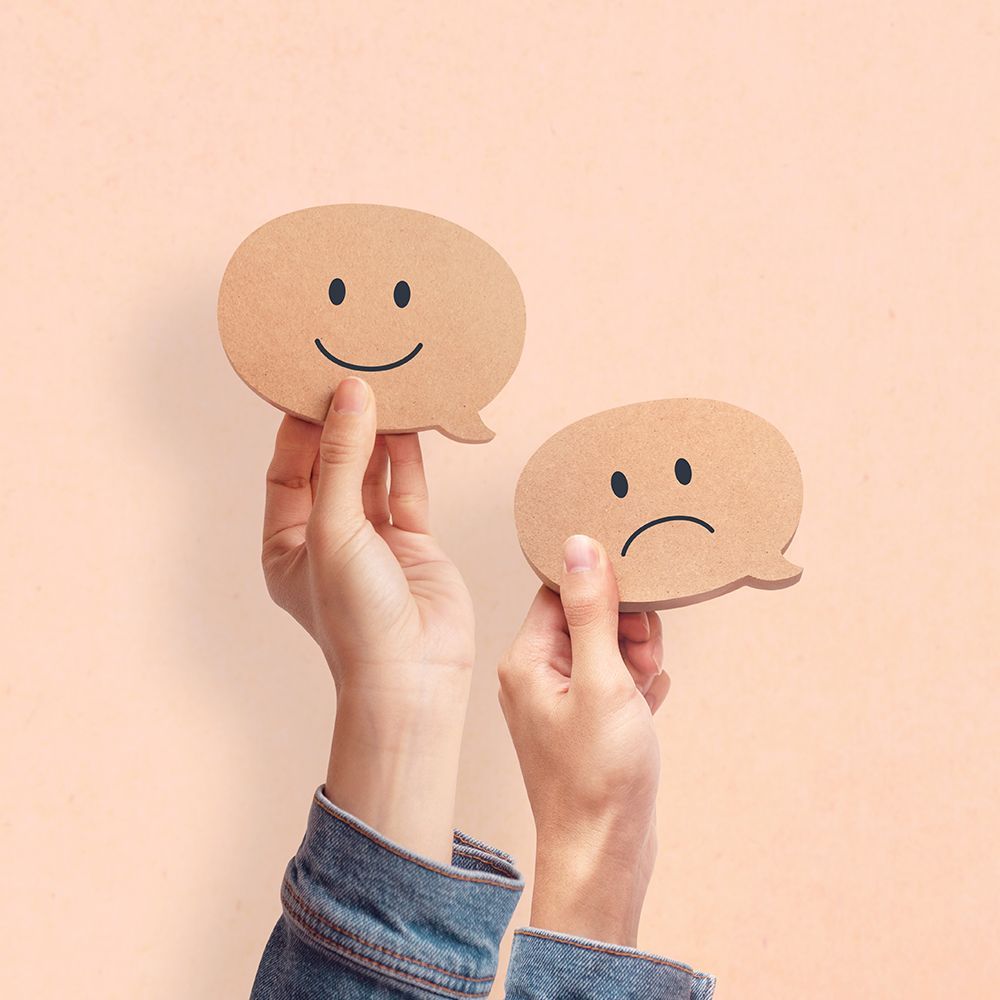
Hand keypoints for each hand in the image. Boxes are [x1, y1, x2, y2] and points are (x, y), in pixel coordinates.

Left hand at [261, 377, 474, 860]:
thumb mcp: (335, 530)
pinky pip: (407, 489)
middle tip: (353, 370)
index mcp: (287, 544)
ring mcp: (372, 541)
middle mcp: (326, 539)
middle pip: (329, 465)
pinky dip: (409, 458)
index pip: (286, 470)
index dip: (299, 426)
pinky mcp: (413, 544)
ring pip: (371, 473)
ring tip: (387, 385)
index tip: (313, 379)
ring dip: (377, 434)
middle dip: (341, 423)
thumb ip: (342, 460)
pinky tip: (412, 422)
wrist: (414, 676)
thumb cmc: (357, 619)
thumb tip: (350, 395)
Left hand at [498, 534, 670, 945]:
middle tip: (643, 660)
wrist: (603, 858)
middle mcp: (536, 675)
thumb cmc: (598, 777)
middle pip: (587, 616)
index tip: (637, 604)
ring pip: (607, 648)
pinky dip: (638, 686)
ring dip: (637, 657)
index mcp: (526, 659)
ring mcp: (561, 701)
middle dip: (627, 628)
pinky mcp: (585, 723)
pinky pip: (616, 681)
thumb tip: (580, 544)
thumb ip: (592, 611)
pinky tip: (648, 706)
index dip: (604, 590)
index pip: (561, 590)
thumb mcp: (603, 681)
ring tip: (646, 688)